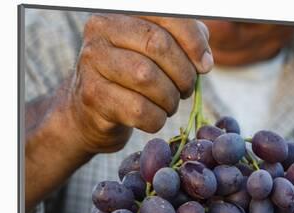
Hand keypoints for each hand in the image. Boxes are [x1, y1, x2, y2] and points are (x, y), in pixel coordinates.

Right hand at [67, 14, 213, 153]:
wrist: (88, 114)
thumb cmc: (128, 81)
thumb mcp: (152, 55)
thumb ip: (181, 44)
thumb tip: (204, 59)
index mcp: (120, 12)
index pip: (166, 15)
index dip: (192, 41)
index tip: (204, 65)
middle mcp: (101, 32)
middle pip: (158, 46)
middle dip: (183, 73)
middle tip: (186, 90)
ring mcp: (92, 64)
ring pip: (148, 78)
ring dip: (170, 99)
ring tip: (169, 105)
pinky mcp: (93, 97)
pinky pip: (139, 110)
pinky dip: (156, 119)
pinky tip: (154, 118)